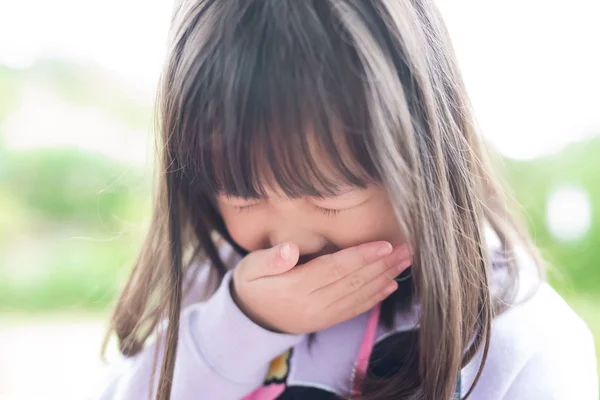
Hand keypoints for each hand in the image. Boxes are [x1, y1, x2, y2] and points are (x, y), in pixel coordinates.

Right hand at [231, 241, 410, 333]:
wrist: (249, 320)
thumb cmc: (252, 285)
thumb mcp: (251, 268)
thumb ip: (270, 259)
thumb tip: (289, 249)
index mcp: (295, 288)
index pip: (334, 269)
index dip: (361, 257)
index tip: (385, 244)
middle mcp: (312, 305)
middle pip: (353, 282)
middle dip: (382, 265)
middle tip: (406, 249)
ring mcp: (321, 316)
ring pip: (358, 296)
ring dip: (384, 278)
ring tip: (404, 262)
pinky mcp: (326, 321)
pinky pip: (354, 310)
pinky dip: (374, 298)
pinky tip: (390, 285)